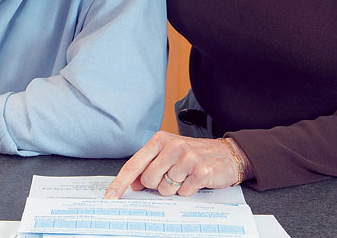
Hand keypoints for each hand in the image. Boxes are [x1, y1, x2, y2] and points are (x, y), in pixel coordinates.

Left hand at [105, 132, 251, 197]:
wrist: (227, 154)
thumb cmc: (194, 154)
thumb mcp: (169, 154)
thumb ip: (149, 166)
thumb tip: (133, 184)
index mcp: (160, 140)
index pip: (134, 164)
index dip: (120, 182)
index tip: (109, 196)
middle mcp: (172, 146)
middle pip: (148, 180)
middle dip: (157, 184)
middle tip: (172, 176)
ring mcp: (187, 158)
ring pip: (165, 189)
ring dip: (174, 188)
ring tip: (185, 176)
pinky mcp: (201, 171)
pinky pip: (183, 192)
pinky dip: (188, 191)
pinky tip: (195, 180)